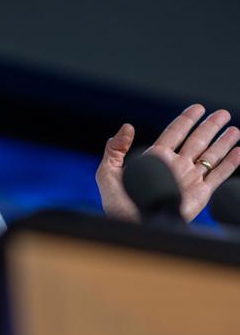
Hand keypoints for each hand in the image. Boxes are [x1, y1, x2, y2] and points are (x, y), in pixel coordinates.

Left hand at [96, 104, 239, 221]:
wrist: (132, 226)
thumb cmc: (117, 204)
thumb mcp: (108, 172)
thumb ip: (115, 149)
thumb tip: (127, 126)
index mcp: (154, 158)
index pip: (174, 133)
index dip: (186, 120)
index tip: (198, 108)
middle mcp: (175, 166)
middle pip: (197, 140)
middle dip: (210, 126)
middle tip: (223, 113)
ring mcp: (189, 179)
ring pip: (211, 155)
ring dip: (223, 142)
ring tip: (234, 129)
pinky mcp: (200, 193)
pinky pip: (218, 175)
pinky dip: (230, 163)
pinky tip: (239, 152)